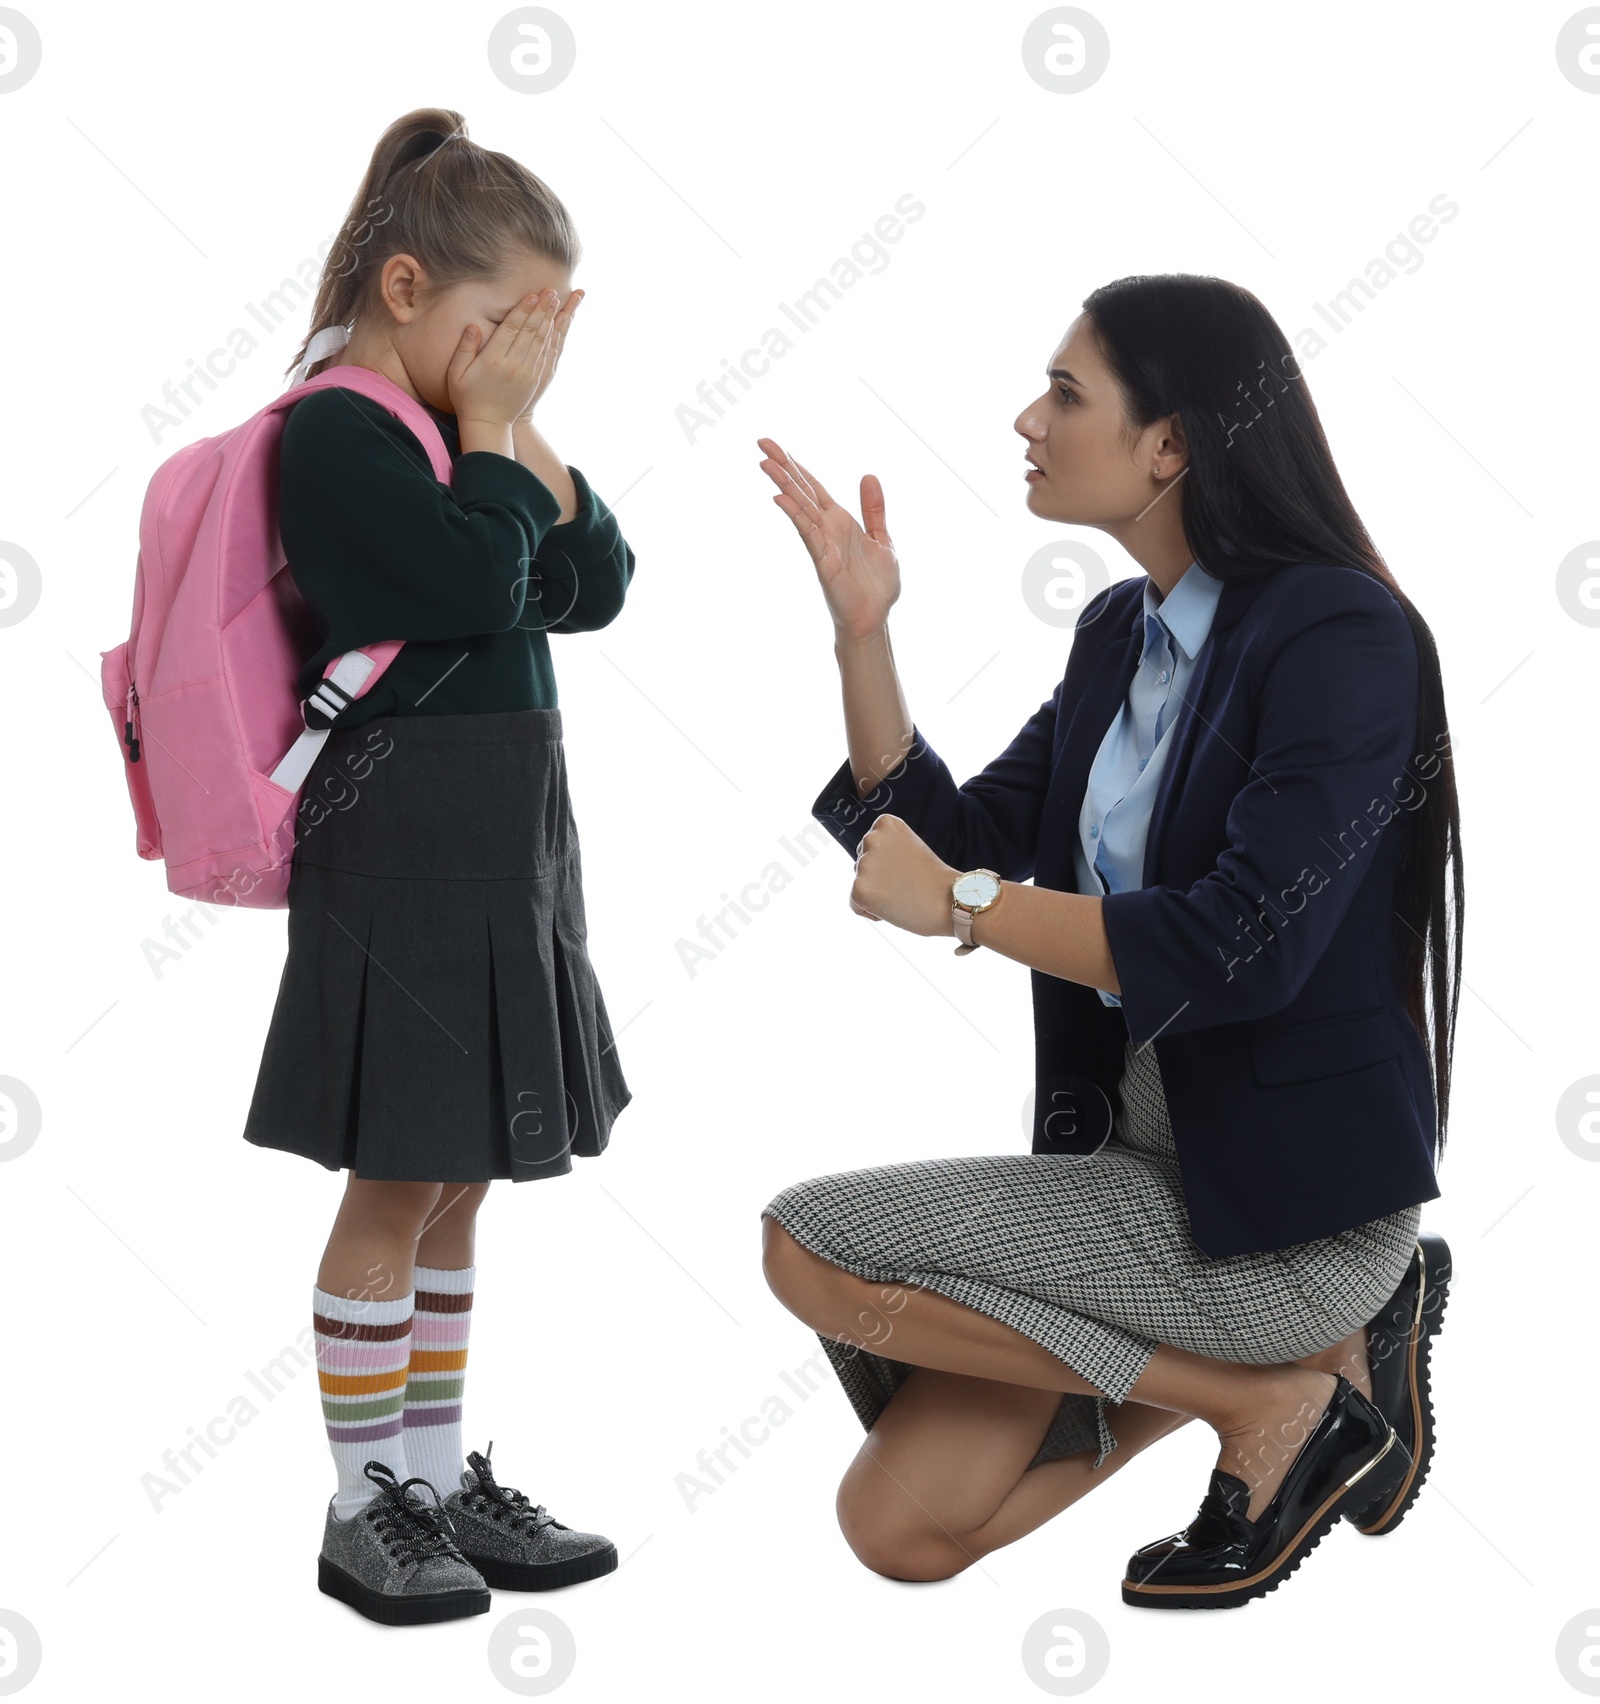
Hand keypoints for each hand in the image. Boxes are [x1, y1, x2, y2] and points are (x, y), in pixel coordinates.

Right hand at [447, 288, 579, 426]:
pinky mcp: (535, 380)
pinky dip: (552, 338)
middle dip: (541, 310)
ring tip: (557, 302)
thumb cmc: (468, 397)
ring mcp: (527, 373)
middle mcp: (513, 365)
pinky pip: (546, 355)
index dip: (523, 310)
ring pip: (541, 341)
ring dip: (550, 320)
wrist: (488, 425)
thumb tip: (473, 325)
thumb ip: (465, 348)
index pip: (512, 329)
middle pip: (530, 331)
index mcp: (493, 360)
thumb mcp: (457, 373)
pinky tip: (556, 325)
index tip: (533, 295)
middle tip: (550, 291)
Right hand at [756, 439, 899, 641]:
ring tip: (766, 463)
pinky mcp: (823, 562)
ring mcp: (822, 544)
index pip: (814, 488)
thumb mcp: (883, 539)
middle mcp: (827, 529)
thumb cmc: (876, 585)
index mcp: (840, 521)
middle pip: (801, 491)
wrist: (875, 618)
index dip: (797, 466)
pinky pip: (808, 535)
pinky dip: (796, 516)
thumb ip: (874, 509)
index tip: (778, 448)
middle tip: (761, 442)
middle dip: (783, 466)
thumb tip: (868, 475)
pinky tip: (781, 499)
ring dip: (784, 485)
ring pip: (800, 508)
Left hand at [848, 814, 958, 936]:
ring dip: (877, 895)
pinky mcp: (859, 889)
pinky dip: (871, 912)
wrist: (951, 900)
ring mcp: (864, 864)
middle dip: (879, 878)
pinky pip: (856, 905)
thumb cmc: (934, 880)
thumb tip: (864, 869)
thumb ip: (887, 850)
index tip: (907, 867)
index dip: (888, 864)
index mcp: (885, 824)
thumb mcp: (909, 848)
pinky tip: (894, 907)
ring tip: (902, 894)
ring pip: (860, 885)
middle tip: (906, 883)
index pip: (870, 848)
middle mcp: (871, 838)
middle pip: (862, 865)